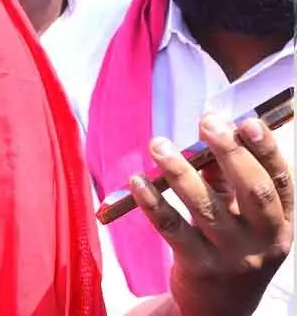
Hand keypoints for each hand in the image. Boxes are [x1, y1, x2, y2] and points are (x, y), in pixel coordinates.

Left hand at [131, 114, 293, 315]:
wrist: (219, 310)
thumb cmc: (229, 247)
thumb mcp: (241, 218)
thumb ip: (227, 180)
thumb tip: (208, 137)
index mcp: (280, 222)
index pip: (281, 181)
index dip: (266, 149)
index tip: (247, 121)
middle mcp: (263, 240)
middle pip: (252, 190)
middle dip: (230, 152)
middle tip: (207, 123)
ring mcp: (231, 256)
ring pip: (206, 207)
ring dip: (180, 170)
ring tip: (158, 144)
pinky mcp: (198, 267)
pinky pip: (172, 228)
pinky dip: (152, 201)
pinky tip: (137, 180)